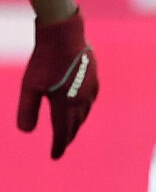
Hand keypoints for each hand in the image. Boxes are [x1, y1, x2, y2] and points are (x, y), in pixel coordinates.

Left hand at [16, 9, 95, 158]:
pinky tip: (82, 106)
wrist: (64, 35)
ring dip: (78, 123)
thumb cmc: (44, 60)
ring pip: (85, 113)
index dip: (58, 145)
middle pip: (76, 124)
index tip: (54, 156)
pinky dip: (85, 109)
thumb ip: (27, 110)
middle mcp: (81, 99)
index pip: (62, 131)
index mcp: (65, 104)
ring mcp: (91, 88)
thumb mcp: (29, 87)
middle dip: (68, 136)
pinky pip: (91, 100)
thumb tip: (25, 132)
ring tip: (71, 129)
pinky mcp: (94, 77)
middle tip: (61, 145)